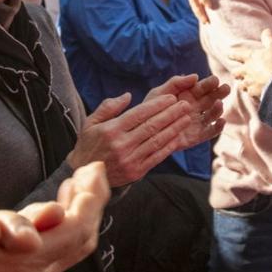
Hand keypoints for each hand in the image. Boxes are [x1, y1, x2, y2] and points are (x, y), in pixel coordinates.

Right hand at [0, 123, 109, 271]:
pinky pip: (36, 271)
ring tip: (57, 193)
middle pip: (74, 243)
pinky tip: (25, 226)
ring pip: (54, 257)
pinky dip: (39, 244)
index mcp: (17, 267)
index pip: (78, 230)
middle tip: (82, 175)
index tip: (95, 168)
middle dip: (82, 205)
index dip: (93, 197)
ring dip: (56, 225)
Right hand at [66, 92, 195, 185]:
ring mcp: (130, 159)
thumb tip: (128, 95)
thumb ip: (108, 107)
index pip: (139, 114)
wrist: (85, 176)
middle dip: (171, 114)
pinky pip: (156, 157)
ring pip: (157, 141)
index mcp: (111, 130)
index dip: (157, 105)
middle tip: (185, 105)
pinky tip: (178, 137)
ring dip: (174, 128)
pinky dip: (168, 146)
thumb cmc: (89, 145)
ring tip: (186, 118)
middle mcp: (121, 144)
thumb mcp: (91, 122)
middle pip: (151, 126)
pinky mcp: (136, 172)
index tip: (171, 98)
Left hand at [145, 73, 228, 148]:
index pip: (202, 88)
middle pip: (211, 99)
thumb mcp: (160, 92)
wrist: (143, 131)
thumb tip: (195, 76)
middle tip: (225, 88)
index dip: (210, 83)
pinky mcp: (196, 137)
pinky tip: (221, 121)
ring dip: (218, 109)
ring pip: (212, 115)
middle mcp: (196, 108)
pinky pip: (210, 132)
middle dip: (219, 93)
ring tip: (219, 104)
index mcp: (188, 95)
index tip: (215, 80)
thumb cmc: (150, 108)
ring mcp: (197, 122)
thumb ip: (176, 83)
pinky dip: (217, 128)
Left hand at [229, 30, 271, 98]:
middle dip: (236, 73)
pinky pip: (250, 93)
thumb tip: (266, 31)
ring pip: (240, 84)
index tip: (229, 55)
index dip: (232, 54)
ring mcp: (248, 82)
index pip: (236, 54)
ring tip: (246, 84)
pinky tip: (255, 93)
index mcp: (249, 58)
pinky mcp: (253, 93)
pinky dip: (252, 93)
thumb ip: (269, 38)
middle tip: (238, 72)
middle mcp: (246, 70)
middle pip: (235, 72)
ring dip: (243, 84)